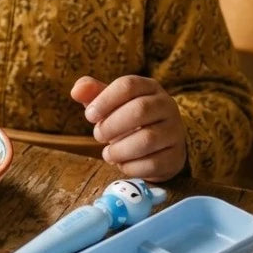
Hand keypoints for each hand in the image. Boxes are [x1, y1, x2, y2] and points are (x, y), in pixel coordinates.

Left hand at [71, 75, 186, 181]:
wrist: (160, 145)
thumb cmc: (129, 119)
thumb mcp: (112, 103)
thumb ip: (93, 93)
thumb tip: (76, 90)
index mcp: (149, 87)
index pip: (128, 85)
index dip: (105, 100)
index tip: (89, 115)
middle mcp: (167, 106)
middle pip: (140, 110)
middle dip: (111, 125)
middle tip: (98, 135)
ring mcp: (175, 131)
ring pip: (147, 139)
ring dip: (119, 149)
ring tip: (108, 154)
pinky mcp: (176, 156)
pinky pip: (153, 163)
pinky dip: (131, 167)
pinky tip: (122, 164)